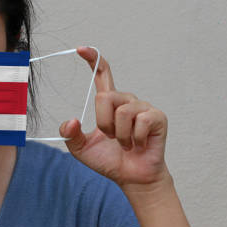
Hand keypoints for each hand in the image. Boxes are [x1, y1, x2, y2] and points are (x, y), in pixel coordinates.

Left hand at [59, 47, 168, 186]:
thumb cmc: (108, 160)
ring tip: (125, 143)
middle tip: (110, 138)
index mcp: (109, 102)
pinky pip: (140, 122)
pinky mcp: (157, 117)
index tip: (81, 48)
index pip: (102, 74)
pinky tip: (138, 145)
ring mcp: (143, 107)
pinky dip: (134, 139)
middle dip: (103, 123)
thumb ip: (70, 134)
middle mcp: (126, 100)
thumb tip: (71, 120)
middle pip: (104, 96)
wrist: (131, 177)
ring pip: (122, 112)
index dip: (93, 59)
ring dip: (119, 134)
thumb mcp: (80, 148)